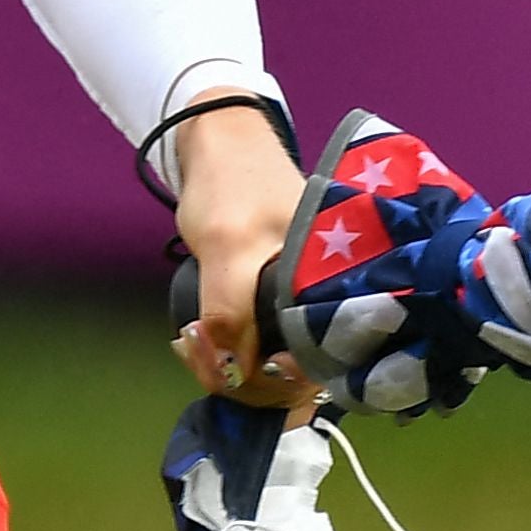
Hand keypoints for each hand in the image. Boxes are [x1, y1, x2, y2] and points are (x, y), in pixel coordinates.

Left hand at [168, 102, 313, 407]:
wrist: (226, 148)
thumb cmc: (232, 187)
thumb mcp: (226, 247)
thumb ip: (230, 311)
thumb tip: (234, 374)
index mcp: (341, 292)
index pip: (314, 371)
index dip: (266, 382)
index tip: (221, 366)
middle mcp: (337, 305)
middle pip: (296, 379)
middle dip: (238, 377)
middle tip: (191, 345)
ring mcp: (314, 304)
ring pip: (276, 368)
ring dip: (227, 366)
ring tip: (190, 340)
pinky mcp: (290, 302)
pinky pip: (266, 348)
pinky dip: (230, 352)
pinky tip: (198, 338)